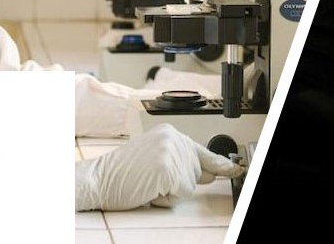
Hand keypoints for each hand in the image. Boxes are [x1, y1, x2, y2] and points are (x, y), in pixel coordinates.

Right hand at [75, 124, 243, 210]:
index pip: (203, 151)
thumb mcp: (155, 161)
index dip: (221, 164)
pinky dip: (165, 199)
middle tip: (150, 179)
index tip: (237, 168)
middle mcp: (173, 138)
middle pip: (198, 171)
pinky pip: (181, 194)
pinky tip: (148, 189)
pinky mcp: (167, 168)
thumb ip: (184, 164)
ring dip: (170, 192)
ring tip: (147, 183)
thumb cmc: (121, 174)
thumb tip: (214, 172)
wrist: (96, 180)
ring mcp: (171, 152)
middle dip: (178, 183)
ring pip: (191, 184)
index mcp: (170, 134)